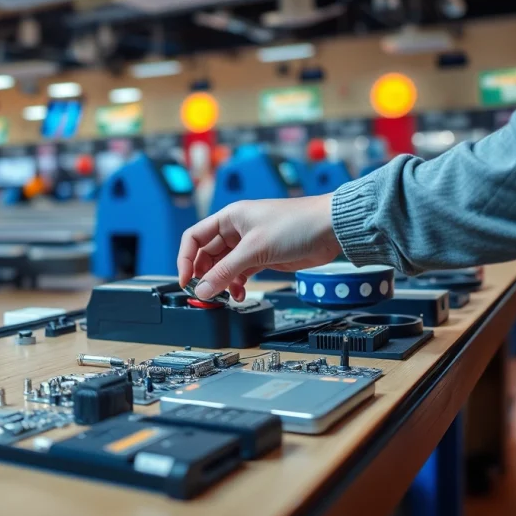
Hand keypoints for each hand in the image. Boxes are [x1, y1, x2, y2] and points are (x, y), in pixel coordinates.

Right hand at [177, 194, 341, 300]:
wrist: (330, 229)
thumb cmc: (296, 224)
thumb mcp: (254, 249)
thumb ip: (226, 272)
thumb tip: (203, 289)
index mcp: (228, 218)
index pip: (194, 238)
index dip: (185, 259)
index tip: (186, 280)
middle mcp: (235, 230)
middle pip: (207, 255)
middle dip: (204, 275)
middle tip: (204, 294)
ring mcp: (249, 245)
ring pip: (223, 267)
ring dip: (221, 283)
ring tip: (224, 297)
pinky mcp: (262, 258)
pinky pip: (240, 273)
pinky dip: (236, 285)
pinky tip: (239, 294)